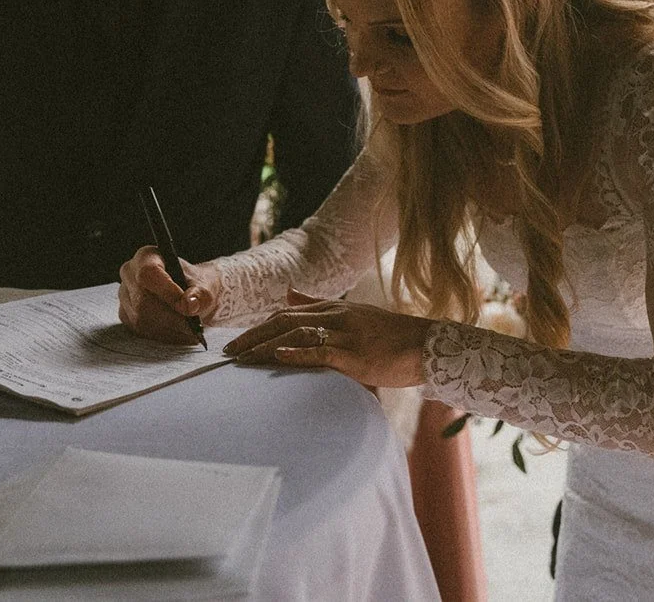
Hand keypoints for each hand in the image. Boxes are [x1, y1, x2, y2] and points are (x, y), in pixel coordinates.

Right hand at [118, 245, 221, 345]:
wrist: (192, 297)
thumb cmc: (197, 286)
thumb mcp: (206, 287)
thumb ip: (200, 295)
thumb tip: (189, 305)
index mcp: (147, 257)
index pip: (148, 274)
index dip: (166, 292)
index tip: (186, 306)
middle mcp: (130, 274)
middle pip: (144, 300)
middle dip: (171, 317)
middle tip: (193, 327)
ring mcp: (125, 296)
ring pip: (141, 319)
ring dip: (169, 329)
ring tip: (190, 332)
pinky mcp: (126, 315)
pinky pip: (141, 331)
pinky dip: (163, 335)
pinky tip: (179, 334)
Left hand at [223, 289, 432, 387]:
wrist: (425, 346)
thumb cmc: (389, 336)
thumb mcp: (353, 314)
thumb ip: (319, 305)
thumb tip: (289, 294)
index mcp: (333, 309)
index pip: (287, 313)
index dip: (259, 326)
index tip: (237, 341)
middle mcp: (335, 316)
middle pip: (284, 321)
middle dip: (253, 336)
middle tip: (228, 353)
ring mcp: (344, 334)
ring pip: (296, 335)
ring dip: (265, 346)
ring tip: (242, 358)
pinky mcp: (354, 354)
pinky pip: (320, 350)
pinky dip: (296, 352)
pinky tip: (277, 356)